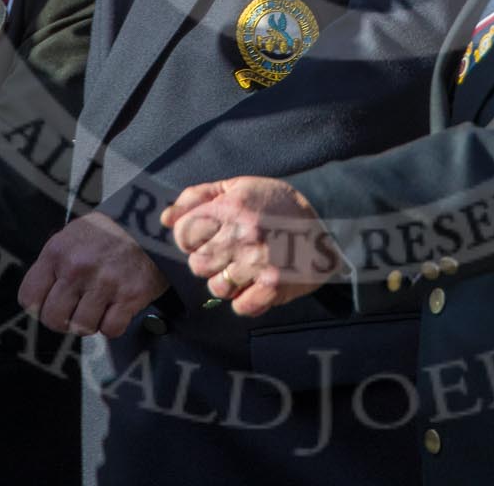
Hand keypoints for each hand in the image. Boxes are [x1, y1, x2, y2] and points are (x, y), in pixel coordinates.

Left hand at [16, 212, 167, 337]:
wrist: (152, 222)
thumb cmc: (110, 232)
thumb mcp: (73, 236)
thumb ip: (54, 264)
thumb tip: (40, 298)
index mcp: (57, 252)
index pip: (28, 297)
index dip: (39, 307)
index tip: (50, 305)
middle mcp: (77, 267)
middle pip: (53, 318)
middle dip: (64, 320)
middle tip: (76, 311)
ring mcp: (104, 282)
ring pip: (81, 327)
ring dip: (91, 322)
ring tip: (99, 306)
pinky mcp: (130, 295)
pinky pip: (110, 329)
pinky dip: (114, 324)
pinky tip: (117, 308)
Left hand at [162, 176, 341, 317]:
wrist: (329, 217)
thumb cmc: (273, 201)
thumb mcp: (235, 187)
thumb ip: (196, 198)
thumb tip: (164, 218)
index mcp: (231, 208)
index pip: (183, 233)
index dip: (189, 236)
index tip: (205, 235)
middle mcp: (243, 235)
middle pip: (197, 264)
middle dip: (207, 260)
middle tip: (227, 252)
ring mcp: (259, 262)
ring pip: (217, 287)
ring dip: (226, 280)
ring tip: (243, 267)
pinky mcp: (274, 285)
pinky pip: (240, 306)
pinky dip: (244, 299)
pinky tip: (254, 283)